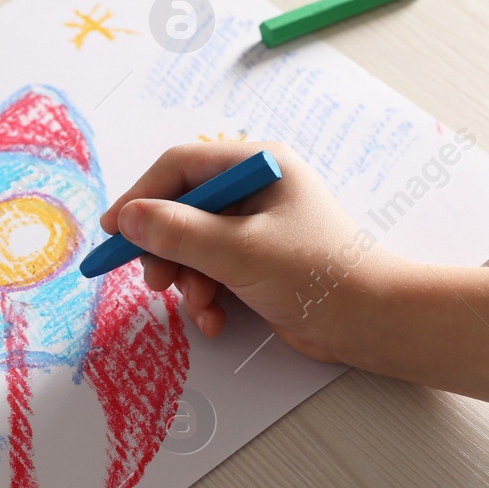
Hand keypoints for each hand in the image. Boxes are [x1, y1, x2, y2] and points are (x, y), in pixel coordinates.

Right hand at [100, 141, 398, 362]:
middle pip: (182, 207)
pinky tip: (215, 319)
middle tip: (155, 280)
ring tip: (199, 305)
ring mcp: (257, 227)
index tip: (115, 231)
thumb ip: (178, 233)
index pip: (180, 166)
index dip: (141, 196)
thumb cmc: (317, 275)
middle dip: (165, 247)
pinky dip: (207, 296)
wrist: (373, 322)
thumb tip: (128, 218)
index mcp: (258, 165)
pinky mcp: (259, 262)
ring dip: (187, 279)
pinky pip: (213, 271)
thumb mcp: (238, 251)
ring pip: (193, 245)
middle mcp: (255, 190)